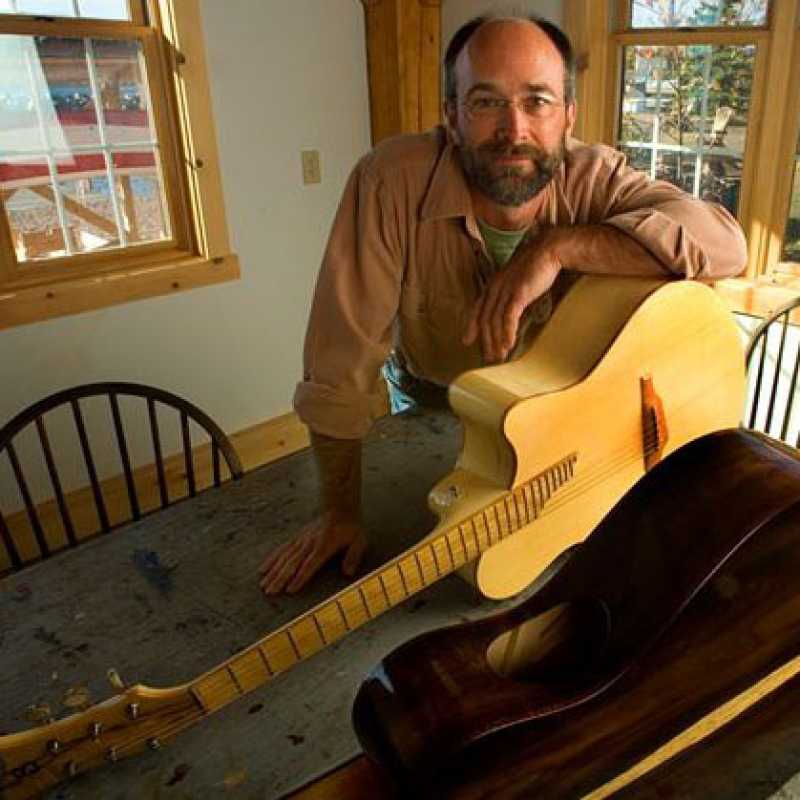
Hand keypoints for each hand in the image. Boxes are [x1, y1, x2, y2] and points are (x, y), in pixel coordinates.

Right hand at [259, 511, 366, 594]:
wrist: (339, 507)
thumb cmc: (350, 528)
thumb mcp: (359, 541)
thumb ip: (353, 557)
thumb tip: (348, 573)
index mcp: (324, 546)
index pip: (310, 564)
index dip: (300, 577)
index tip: (290, 589)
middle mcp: (309, 543)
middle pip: (292, 563)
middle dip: (280, 578)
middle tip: (270, 592)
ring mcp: (301, 540)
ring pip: (284, 557)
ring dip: (273, 572)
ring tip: (263, 585)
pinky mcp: (297, 537)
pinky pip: (282, 549)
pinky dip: (272, 559)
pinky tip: (263, 568)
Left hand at [463, 237, 561, 362]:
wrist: (550, 249)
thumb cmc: (537, 266)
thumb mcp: (518, 281)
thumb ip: (511, 295)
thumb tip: (511, 310)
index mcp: (493, 284)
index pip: (477, 309)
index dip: (471, 326)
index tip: (467, 341)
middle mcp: (495, 287)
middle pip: (485, 319)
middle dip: (486, 341)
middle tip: (488, 359)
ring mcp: (505, 290)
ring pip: (495, 321)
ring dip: (497, 341)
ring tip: (500, 357)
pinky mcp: (518, 293)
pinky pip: (509, 317)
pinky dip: (508, 332)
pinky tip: (509, 345)